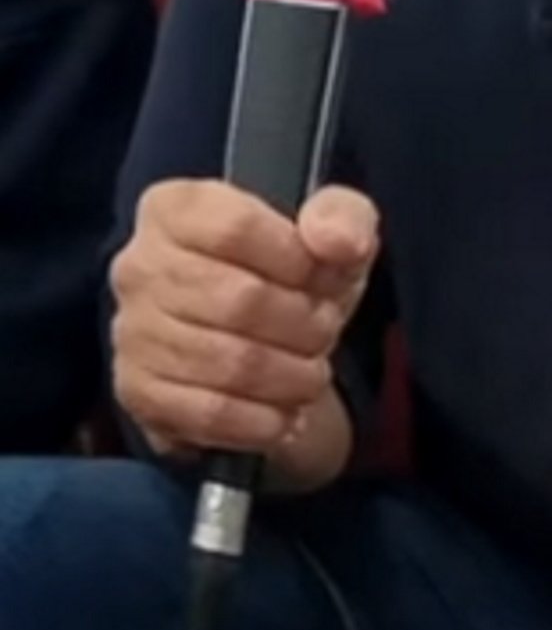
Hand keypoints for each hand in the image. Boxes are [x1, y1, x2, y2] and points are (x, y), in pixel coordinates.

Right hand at [110, 179, 378, 487]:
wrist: (261, 335)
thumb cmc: (292, 269)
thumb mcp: (330, 226)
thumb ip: (342, 216)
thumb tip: (340, 242)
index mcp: (176, 207)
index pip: (236, 230)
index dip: (296, 260)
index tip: (325, 278)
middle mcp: (139, 265)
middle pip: (238, 301)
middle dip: (303, 325)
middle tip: (325, 332)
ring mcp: (131, 332)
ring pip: (228, 364)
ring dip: (290, 376)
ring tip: (311, 372)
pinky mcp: (137, 392)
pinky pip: (208, 414)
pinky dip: (261, 421)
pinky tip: (285, 414)